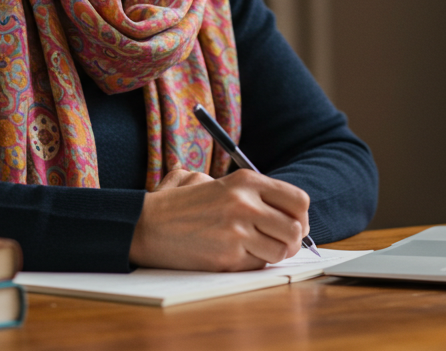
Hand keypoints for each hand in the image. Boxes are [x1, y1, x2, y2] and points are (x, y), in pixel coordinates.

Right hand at [129, 169, 310, 270]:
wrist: (146, 225)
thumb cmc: (178, 203)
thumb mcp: (210, 179)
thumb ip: (244, 191)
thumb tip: (281, 210)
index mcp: (246, 181)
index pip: (298, 200)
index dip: (300, 216)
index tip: (294, 223)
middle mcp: (246, 204)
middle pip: (295, 229)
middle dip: (293, 240)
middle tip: (282, 242)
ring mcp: (238, 232)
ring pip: (281, 251)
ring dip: (274, 254)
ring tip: (258, 250)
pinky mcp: (228, 257)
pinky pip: (258, 265)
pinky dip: (253, 263)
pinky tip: (236, 255)